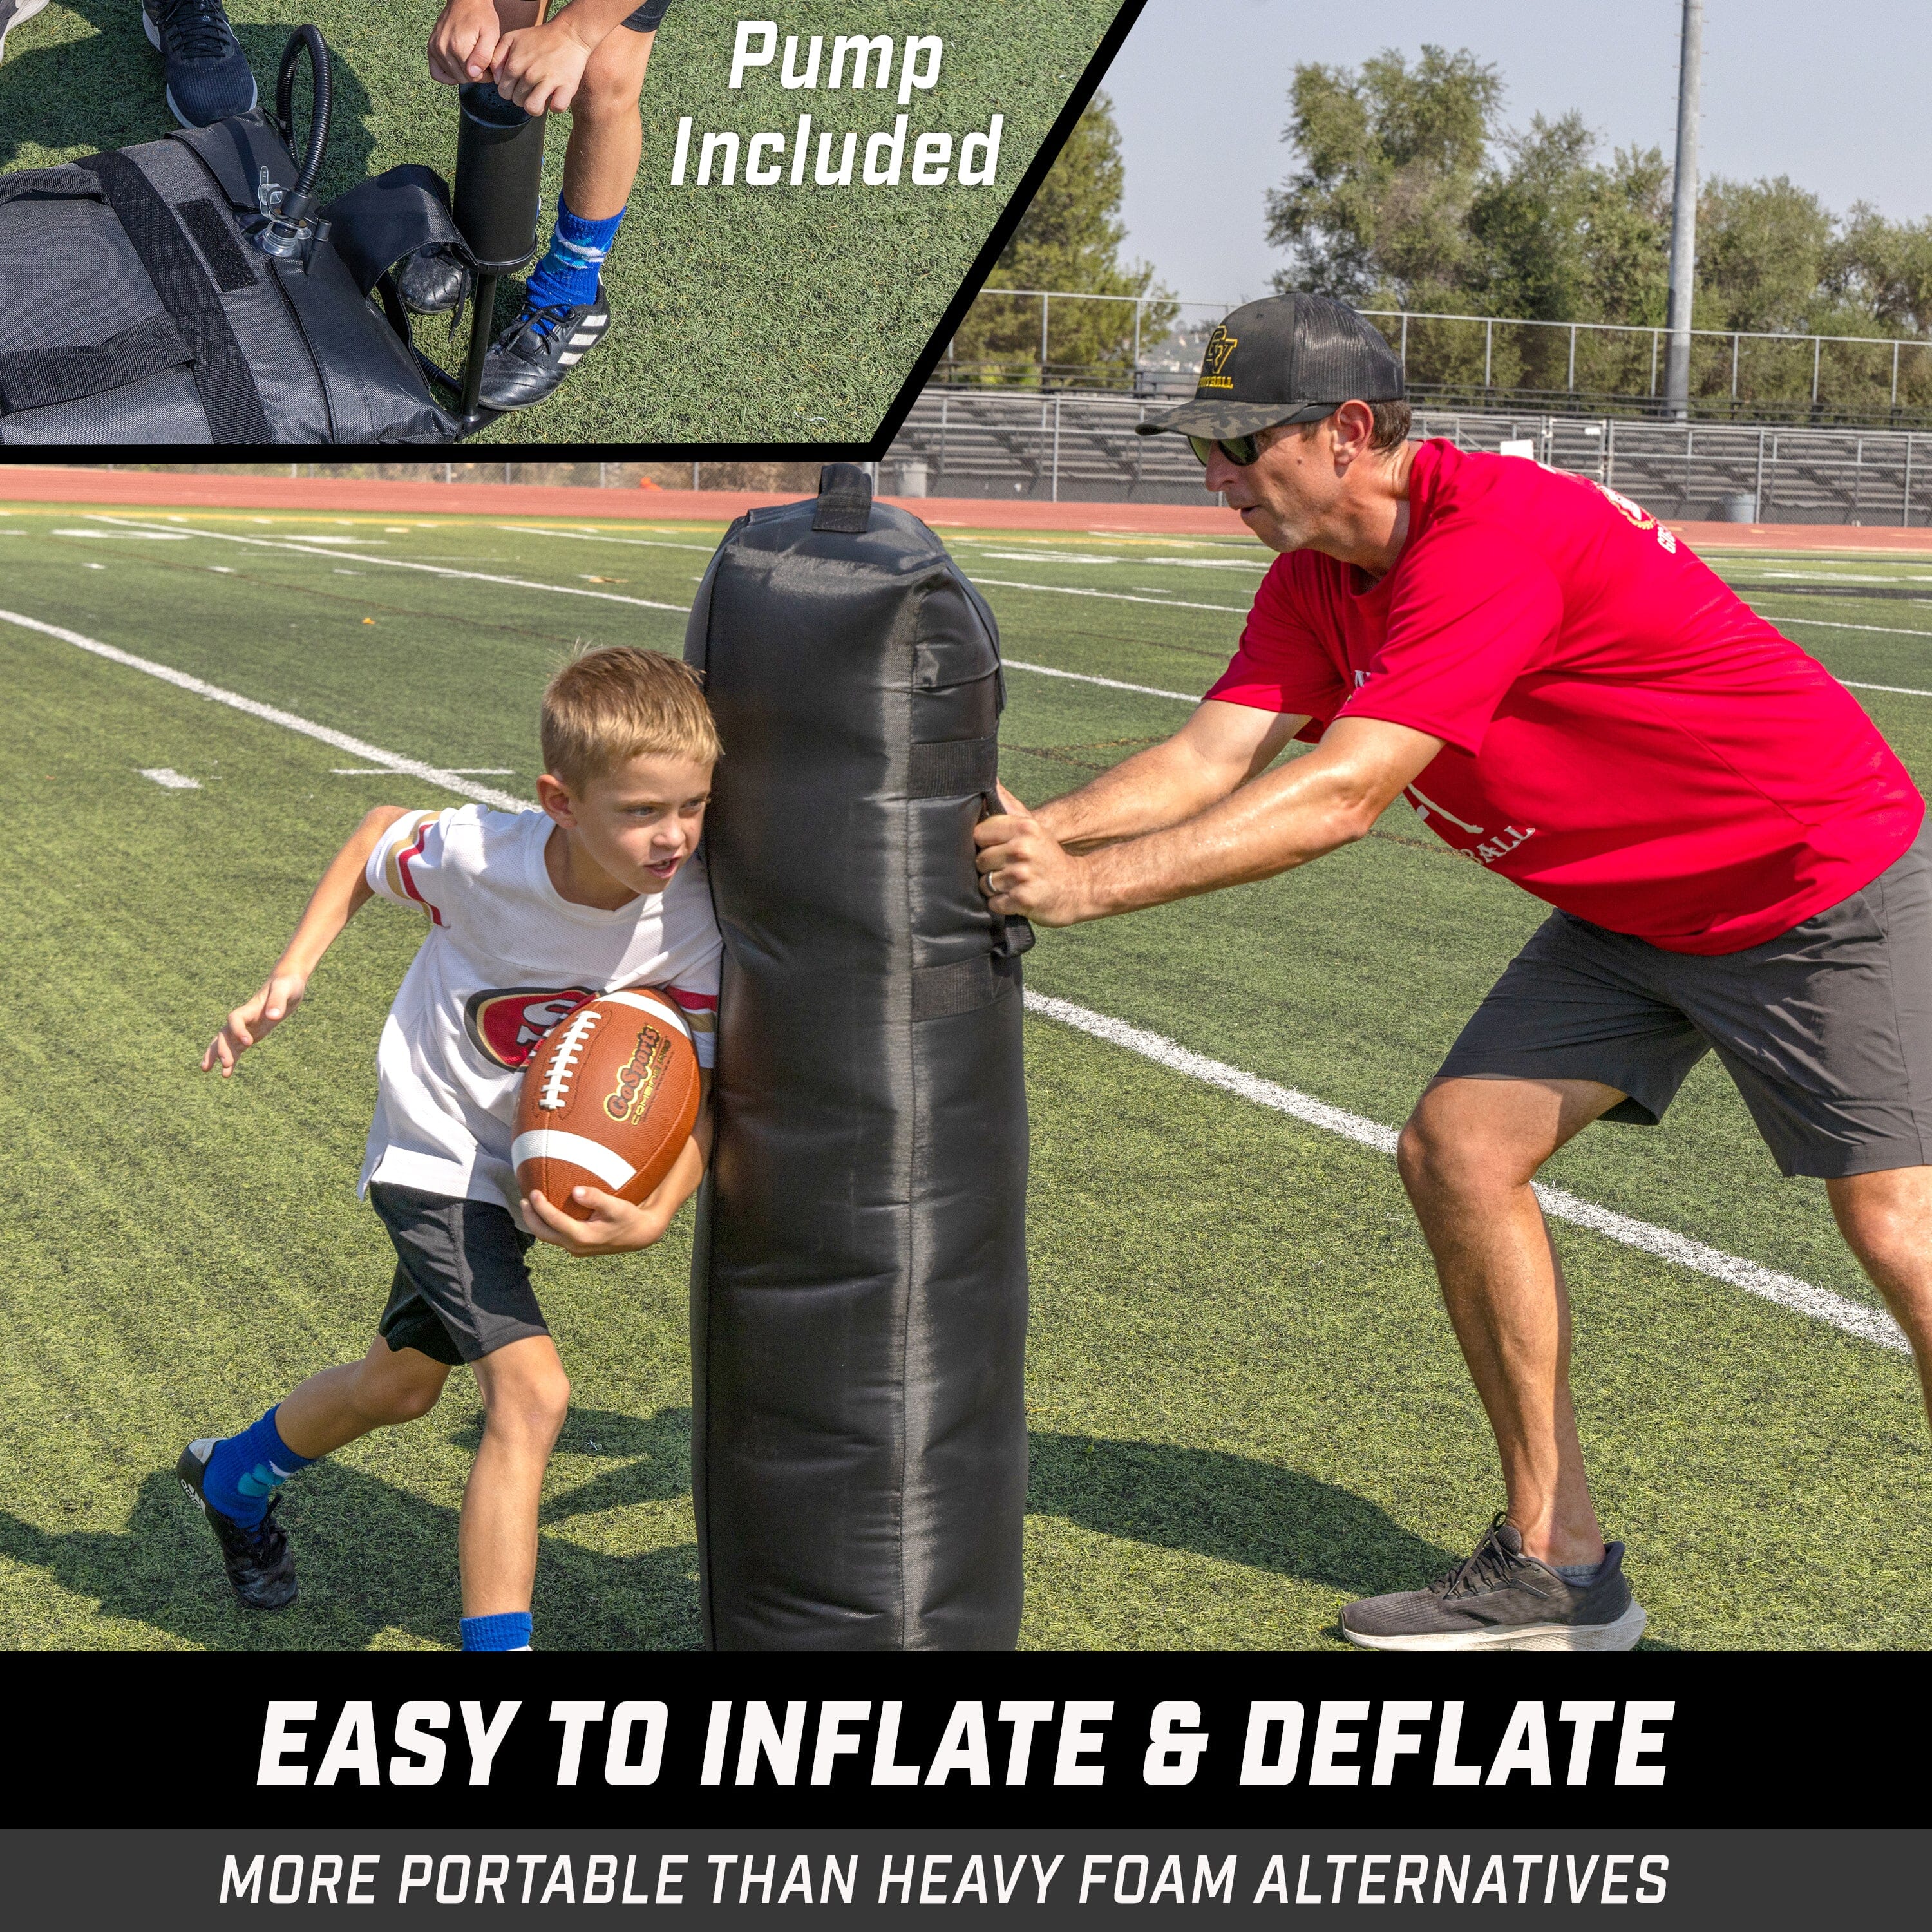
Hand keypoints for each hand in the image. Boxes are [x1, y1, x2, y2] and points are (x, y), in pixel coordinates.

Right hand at [202, 969, 307, 1075]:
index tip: (248, 1043)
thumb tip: (273, 1016)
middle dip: (222, 1048)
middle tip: (225, 1064)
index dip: (238, 1030)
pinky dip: (231, 1059)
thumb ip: (278, 1001)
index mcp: (250, 1008)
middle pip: (225, 1033)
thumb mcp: (285, 990)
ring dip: (217, 1055)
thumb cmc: (287, 985)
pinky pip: (236, 1048)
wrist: (287, 983)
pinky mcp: (251, 1034)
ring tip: (207, 1070)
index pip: (235, 1019)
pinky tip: (226, 1073)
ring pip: (225, 1042)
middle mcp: (244, 1018)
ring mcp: (246, 1027)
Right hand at [428, 0, 503, 84]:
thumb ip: (484, 56)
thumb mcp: (491, 34)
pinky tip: (457, 68)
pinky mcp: (431, 47)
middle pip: (462, 78)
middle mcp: (443, 48)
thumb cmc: (481, 16)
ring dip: (463, 73)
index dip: (484, 75)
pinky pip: (436, 73)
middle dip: (474, 74)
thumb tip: (473, 74)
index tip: (488, 65)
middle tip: (480, 62)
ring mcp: (435, 48)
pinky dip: (447, 75)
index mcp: (458, 47)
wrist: (466, 0)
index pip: (473, 77)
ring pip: (452, 76)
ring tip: (471, 60)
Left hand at [490, 22, 592, 112]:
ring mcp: (548, 81)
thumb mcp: (511, 38)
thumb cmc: (540, 38)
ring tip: (541, 96)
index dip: (511, 91)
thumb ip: (497, 57)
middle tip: (532, 88)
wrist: (568, 33)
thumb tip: (496, 79)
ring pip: (533, 108)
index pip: (504, 92)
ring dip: (536, 106)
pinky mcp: (566, 86)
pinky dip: (556, 106)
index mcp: (515, 65)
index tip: (520, 85)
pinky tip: (555, 97)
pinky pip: (556, 108)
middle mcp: (529, 74)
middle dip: (523, 98)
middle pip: (517, 102)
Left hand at [522, 1180, 675, 1255]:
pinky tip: (548, 1213)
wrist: (640, 1235)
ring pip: (549, 1237)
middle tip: (523, 1200)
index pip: (554, 1222)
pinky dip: (548, 1225)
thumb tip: (575, 1190)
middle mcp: (576, 1246)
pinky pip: (557, 1236)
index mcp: (582, 1237)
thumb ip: (596, 1198)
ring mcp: (576, 1248)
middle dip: (531, 1218)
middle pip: (544, 1233)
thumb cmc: (629, 1218)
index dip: (540, 1207)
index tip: (533, 1192)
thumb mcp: (617, 1207)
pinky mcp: (579, 1246)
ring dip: (537, 1222)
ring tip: (530, 1206)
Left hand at [974, 783, 1090, 926]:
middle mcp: (1022, 849)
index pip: (979, 834)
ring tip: (1015, 884)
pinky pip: (994, 903)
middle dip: (990, 868)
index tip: (1000, 849)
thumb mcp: (1033, 827)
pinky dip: (1002, 904)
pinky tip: (1017, 897)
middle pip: (980, 860)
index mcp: (1024, 828)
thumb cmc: (1049, 857)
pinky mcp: (1022, 899)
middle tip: (1011, 869)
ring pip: (984, 883)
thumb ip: (1009, 806)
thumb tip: (990, 781)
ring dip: (996, 888)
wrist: (1078, 887)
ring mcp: (1022, 875)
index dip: (985, 844)